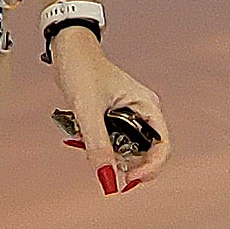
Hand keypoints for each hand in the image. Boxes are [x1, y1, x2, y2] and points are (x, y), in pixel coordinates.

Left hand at [51, 42, 171, 198]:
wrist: (67, 49)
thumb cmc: (81, 69)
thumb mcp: (88, 109)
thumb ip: (97, 145)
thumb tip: (107, 179)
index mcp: (147, 106)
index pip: (162, 147)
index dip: (150, 168)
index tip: (128, 180)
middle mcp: (142, 113)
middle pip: (145, 153)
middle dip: (124, 162)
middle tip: (103, 168)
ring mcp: (128, 116)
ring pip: (126, 149)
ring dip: (107, 153)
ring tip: (85, 141)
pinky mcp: (112, 119)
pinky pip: (111, 142)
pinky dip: (98, 145)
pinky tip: (80, 134)